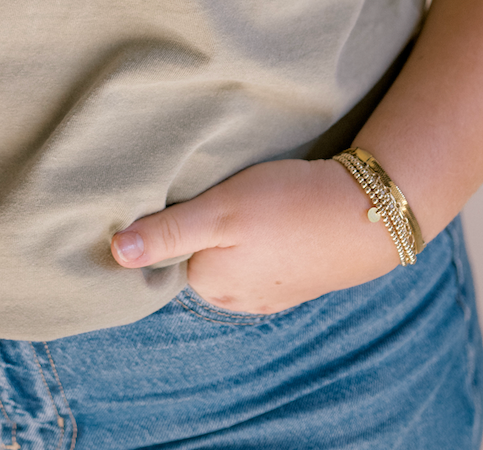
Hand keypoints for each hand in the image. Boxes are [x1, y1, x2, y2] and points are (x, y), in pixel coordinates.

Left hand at [111, 158, 399, 314]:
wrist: (365, 213)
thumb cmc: (287, 207)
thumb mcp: (219, 212)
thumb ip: (168, 232)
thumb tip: (116, 253)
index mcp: (209, 284)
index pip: (170, 247)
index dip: (173, 214)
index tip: (187, 186)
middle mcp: (235, 297)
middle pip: (200, 250)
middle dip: (204, 221)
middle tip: (221, 185)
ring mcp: (268, 290)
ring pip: (232, 251)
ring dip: (235, 226)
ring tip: (249, 194)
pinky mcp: (295, 276)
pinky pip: (263, 253)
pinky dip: (263, 232)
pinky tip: (272, 211)